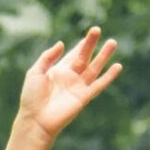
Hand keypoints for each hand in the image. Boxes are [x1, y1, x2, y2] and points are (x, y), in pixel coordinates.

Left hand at [17, 26, 121, 140]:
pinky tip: (118, 66)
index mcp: (59, 71)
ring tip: (112, 42)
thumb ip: (47, 57)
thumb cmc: (31, 98)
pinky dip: (109, 76)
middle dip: (91, 43)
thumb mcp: (35, 72)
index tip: (90, 33)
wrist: (35, 120)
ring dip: (103, 56)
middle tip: (97, 29)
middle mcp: (70, 78)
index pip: (73, 55)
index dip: (81, 44)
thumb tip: (61, 43)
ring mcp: (78, 87)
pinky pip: (99, 85)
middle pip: (84, 57)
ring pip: (94, 68)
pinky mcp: (84, 97)